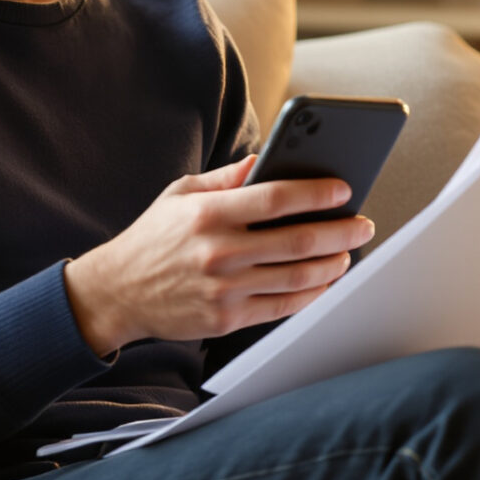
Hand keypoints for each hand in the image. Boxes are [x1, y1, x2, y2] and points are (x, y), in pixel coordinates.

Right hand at [64, 156, 375, 355]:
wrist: (116, 292)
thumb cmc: (153, 238)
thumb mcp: (180, 194)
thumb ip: (225, 178)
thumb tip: (267, 160)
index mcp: (207, 214)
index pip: (275, 199)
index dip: (316, 194)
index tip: (343, 190)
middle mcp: (218, 252)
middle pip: (296, 241)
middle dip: (340, 232)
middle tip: (363, 224)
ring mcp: (223, 290)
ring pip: (296, 278)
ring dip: (332, 265)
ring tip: (348, 252)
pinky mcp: (225, 319)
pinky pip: (282, 307)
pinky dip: (311, 294)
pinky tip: (324, 281)